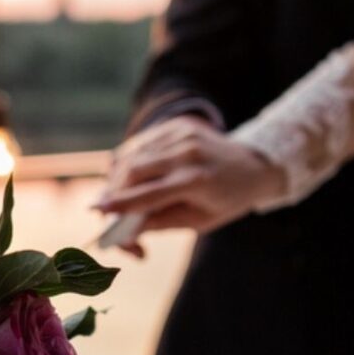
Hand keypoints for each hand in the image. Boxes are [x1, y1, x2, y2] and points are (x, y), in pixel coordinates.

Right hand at [96, 116, 285, 249]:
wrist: (255, 164)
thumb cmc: (227, 199)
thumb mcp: (200, 221)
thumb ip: (161, 222)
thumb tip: (125, 229)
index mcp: (197, 180)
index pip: (150, 194)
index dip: (121, 204)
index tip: (99, 211)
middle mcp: (187, 152)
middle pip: (134, 170)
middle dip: (115, 191)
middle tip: (106, 211)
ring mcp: (182, 134)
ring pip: (134, 155)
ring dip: (119, 177)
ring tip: (117, 196)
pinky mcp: (177, 125)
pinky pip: (142, 144)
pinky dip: (131, 161)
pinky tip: (133, 176)